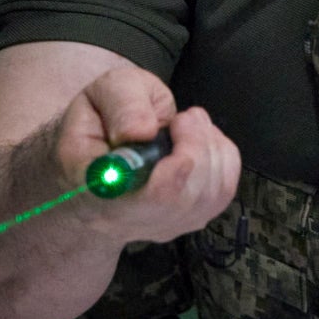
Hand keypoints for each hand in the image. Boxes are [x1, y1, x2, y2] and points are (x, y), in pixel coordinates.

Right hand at [54, 65, 240, 245]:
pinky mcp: (188, 221)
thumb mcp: (102, 94)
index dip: (174, 169)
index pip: (141, 197)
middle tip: (184, 117)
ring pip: (209, 196)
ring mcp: (161, 224)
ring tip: (189, 124)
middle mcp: (126, 218)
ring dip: (210, 148)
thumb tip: (143, 131)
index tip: (176, 127)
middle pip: (183, 199)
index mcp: (95, 185)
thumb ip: (122, 105)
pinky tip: (201, 142)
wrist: (102, 155)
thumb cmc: (100, 124)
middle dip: (197, 146)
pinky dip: (222, 159)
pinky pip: (223, 193)